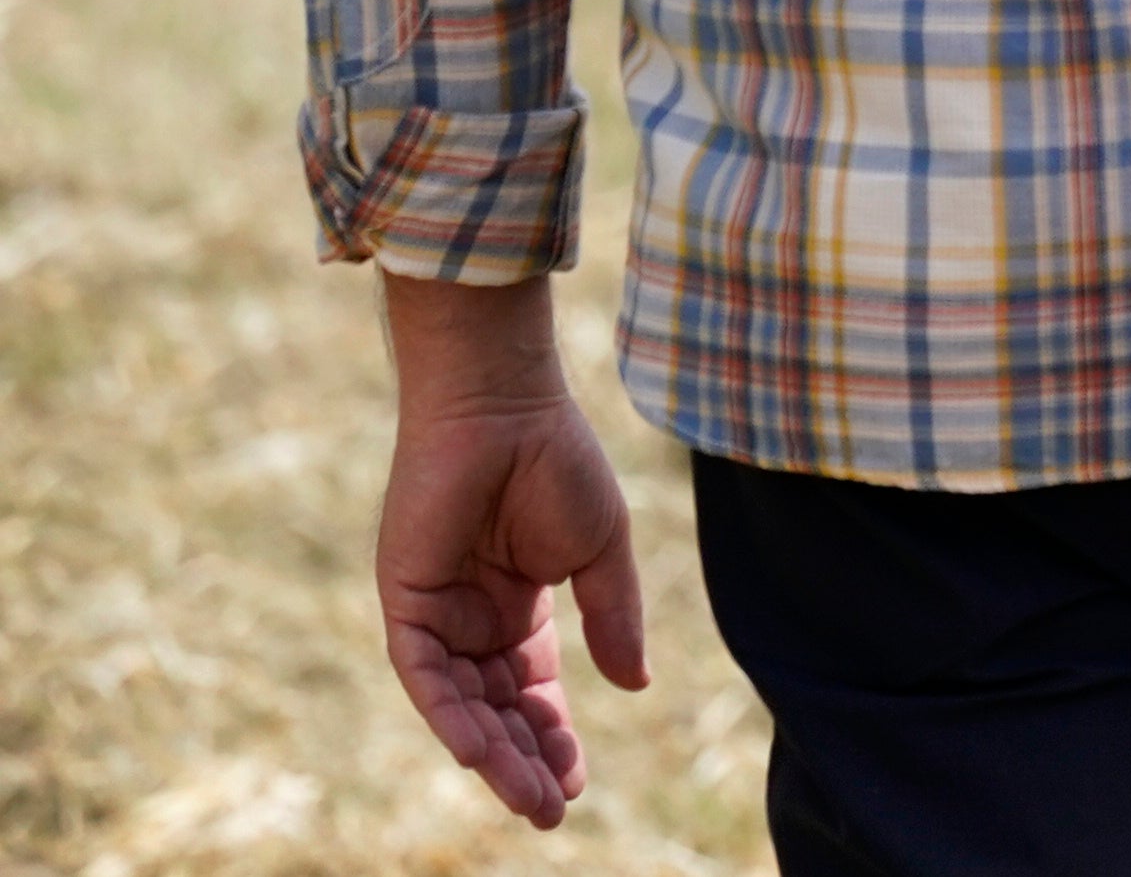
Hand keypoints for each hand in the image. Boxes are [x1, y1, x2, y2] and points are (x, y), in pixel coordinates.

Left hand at [371, 275, 645, 830]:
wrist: (504, 408)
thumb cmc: (558, 462)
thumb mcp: (600, 551)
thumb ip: (613, 618)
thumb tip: (635, 687)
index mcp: (519, 609)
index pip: (531, 694)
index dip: (553, 740)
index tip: (573, 786)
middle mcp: (473, 622)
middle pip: (498, 711)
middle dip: (524, 762)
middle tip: (550, 811)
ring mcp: (436, 615)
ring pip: (461, 705)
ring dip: (492, 754)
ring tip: (528, 798)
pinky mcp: (405, 603)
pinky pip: (424, 675)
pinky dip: (451, 714)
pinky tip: (480, 751)